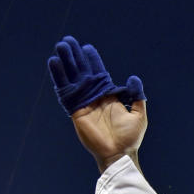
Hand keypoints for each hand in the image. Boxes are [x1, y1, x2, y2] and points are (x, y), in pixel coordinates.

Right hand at [48, 36, 147, 171]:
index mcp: (108, 95)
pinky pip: (65, 91)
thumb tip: (133, 77)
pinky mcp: (75, 110)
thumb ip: (137, 96)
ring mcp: (84, 102)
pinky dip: (59, 78)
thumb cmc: (130, 137)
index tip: (87, 48)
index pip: (98, 73)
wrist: (119, 152)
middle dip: (76, 56)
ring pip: (72, 78)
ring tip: (60, 47)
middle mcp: (94, 96)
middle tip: (68, 40)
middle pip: (82, 72)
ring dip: (66, 62)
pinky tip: (54, 64)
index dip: (92, 61)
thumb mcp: (139, 114)